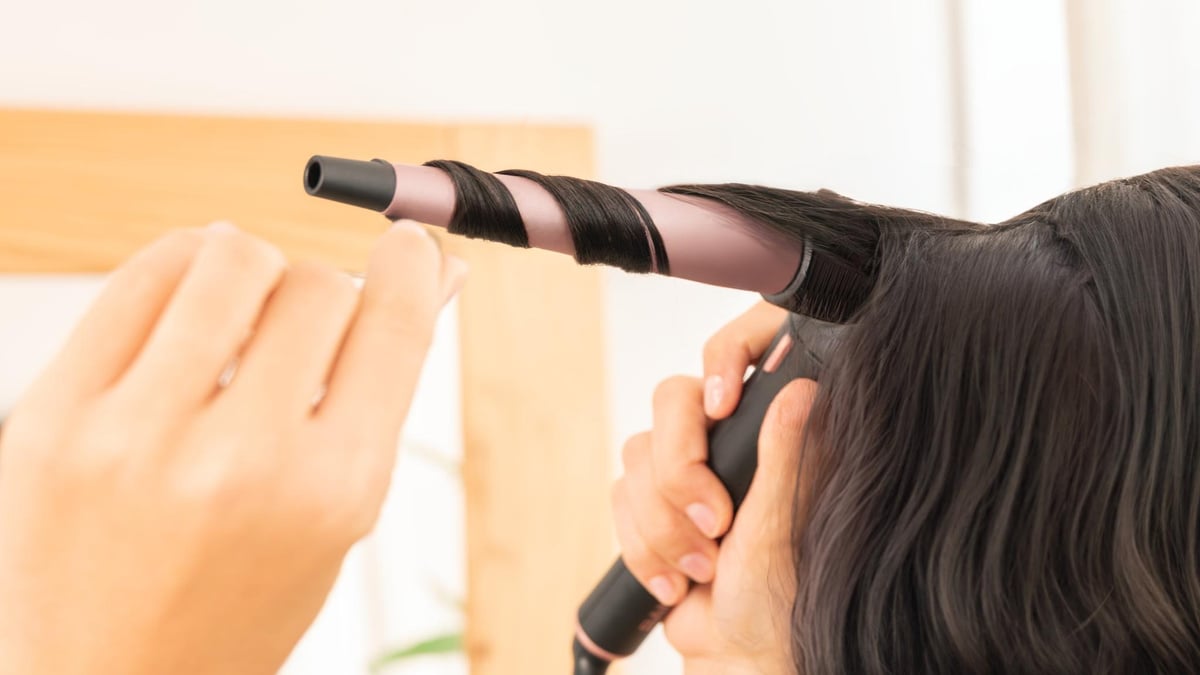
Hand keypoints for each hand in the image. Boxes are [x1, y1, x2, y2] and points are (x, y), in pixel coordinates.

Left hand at [0, 221, 465, 674]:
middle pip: (316, 285)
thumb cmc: (238, 605)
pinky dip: (182, 267)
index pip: (391, 327)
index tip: (407, 244)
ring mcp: (135, 435)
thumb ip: (380, 394)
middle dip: (327, 292)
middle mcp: (238, 460)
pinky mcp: (54, 417)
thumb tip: (433, 279)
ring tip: (245, 308)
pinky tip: (190, 303)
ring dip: (254, 267)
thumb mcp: (334, 516)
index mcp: (329, 494)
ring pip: (228, 257)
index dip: (409, 266)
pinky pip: (140, 278)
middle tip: (308, 326)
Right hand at [611, 301, 813, 673]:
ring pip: (637, 461)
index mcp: (762, 435)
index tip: (723, 405)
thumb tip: (802, 388)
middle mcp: (720, 442)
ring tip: (703, 570)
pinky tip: (675, 582)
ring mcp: (680, 471)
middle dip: (680, 475)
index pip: (724, 364)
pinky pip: (619, 500)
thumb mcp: (780, 526)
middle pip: (669, 405)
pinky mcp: (647, 503)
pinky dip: (644, 550)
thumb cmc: (775, 597)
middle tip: (714, 524)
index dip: (717, 368)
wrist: (734, 653)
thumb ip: (784, 457)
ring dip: (664, 529)